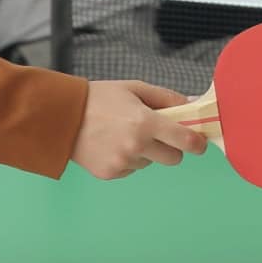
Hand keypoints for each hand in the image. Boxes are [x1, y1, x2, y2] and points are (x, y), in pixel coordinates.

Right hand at [70, 80, 205, 179]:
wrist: (61, 117)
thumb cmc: (99, 98)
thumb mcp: (134, 88)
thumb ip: (166, 98)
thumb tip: (190, 106)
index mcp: (145, 123)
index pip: (185, 140)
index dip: (197, 143)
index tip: (200, 143)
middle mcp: (136, 146)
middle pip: (173, 159)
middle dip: (172, 148)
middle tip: (159, 135)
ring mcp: (122, 163)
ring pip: (150, 163)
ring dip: (145, 152)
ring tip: (124, 134)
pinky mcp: (110, 174)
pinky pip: (131, 169)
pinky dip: (127, 160)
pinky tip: (111, 144)